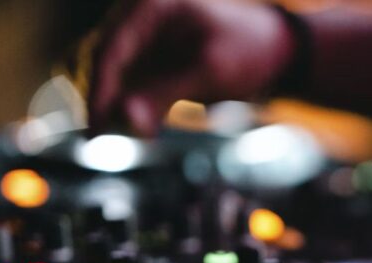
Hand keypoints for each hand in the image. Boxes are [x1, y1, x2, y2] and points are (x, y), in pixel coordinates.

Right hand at [89, 0, 296, 135]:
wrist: (273, 51)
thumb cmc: (248, 51)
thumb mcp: (209, 73)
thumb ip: (164, 95)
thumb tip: (126, 121)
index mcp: (150, 6)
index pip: (109, 50)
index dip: (100, 92)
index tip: (98, 129)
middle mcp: (138, 16)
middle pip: (102, 63)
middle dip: (107, 102)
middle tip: (113, 140)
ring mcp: (141, 37)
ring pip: (110, 76)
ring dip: (116, 106)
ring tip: (138, 133)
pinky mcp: (148, 58)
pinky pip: (127, 84)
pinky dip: (130, 105)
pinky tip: (144, 126)